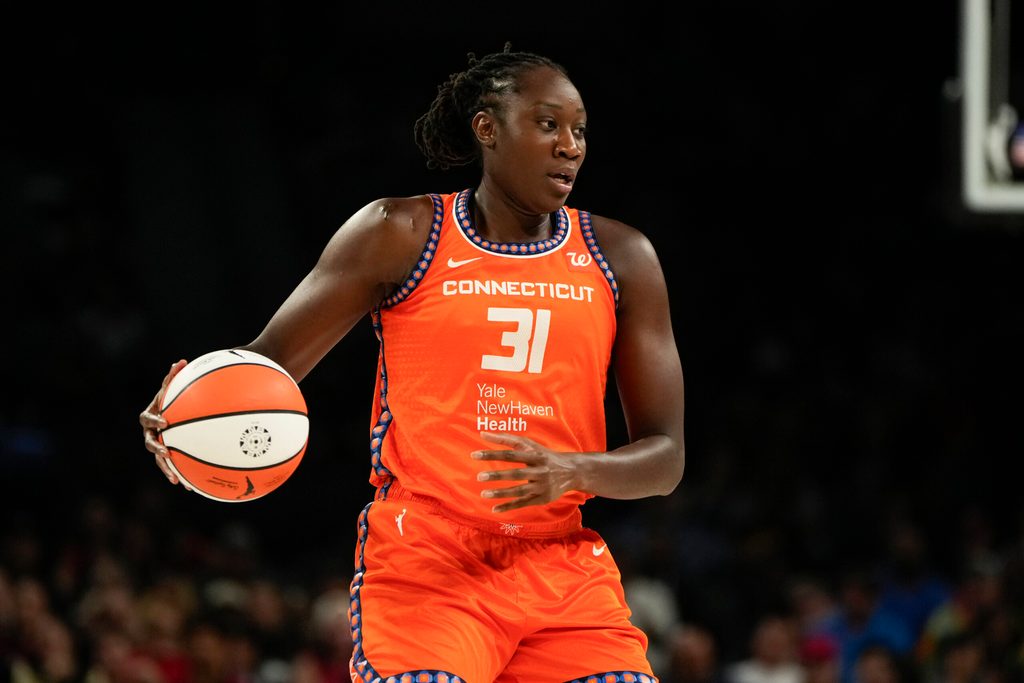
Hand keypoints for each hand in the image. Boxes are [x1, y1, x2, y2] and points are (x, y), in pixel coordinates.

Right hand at [138, 360, 190, 488]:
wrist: (174, 410)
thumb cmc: (174, 397)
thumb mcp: (173, 387)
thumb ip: (175, 377)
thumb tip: (180, 362)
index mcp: (150, 416)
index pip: (147, 419)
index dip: (154, 421)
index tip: (165, 423)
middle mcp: (151, 433)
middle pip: (149, 443)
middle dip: (157, 449)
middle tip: (167, 452)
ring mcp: (159, 445)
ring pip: (159, 460)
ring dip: (167, 469)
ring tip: (177, 480)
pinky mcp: (169, 455)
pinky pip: (173, 466)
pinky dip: (181, 475)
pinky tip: (190, 487)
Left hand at [471, 431, 580, 512]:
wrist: (571, 471)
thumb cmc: (544, 455)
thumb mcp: (530, 445)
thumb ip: (506, 439)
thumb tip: (483, 434)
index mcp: (536, 455)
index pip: (511, 454)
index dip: (493, 454)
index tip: (475, 455)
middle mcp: (540, 471)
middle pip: (517, 474)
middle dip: (498, 475)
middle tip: (479, 477)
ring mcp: (542, 486)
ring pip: (520, 491)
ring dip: (501, 493)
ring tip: (483, 494)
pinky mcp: (542, 498)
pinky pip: (523, 503)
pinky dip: (509, 507)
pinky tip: (494, 509)